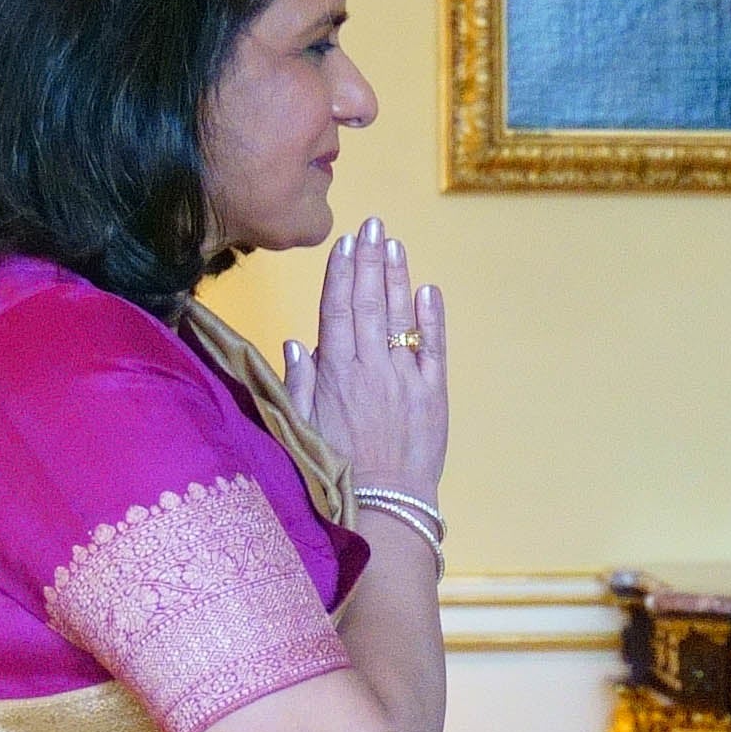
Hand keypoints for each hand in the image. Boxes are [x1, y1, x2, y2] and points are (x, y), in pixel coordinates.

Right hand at [283, 216, 449, 500]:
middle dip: (369, 259)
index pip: (336, 309)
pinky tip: (427, 290)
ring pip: (399, 316)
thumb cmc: (335, 472)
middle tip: (372, 224)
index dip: (341, 272)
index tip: (344, 243)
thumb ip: (297, 383)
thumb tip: (297, 343)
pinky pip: (433, 348)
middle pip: (368, 301)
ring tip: (393, 243)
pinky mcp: (433, 395)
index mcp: (334, 372)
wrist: (383, 507)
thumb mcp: (300, 427)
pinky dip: (431, 318)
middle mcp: (370, 367)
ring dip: (396, 276)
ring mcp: (405, 378)